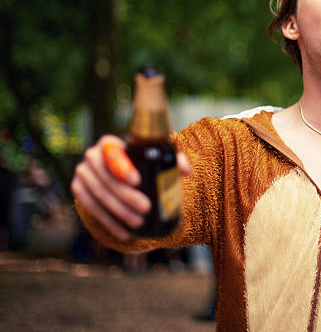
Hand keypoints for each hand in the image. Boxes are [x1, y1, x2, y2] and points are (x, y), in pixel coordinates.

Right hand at [71, 135, 191, 240]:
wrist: (122, 174)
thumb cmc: (143, 163)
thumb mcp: (158, 157)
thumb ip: (174, 160)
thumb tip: (185, 170)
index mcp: (109, 143)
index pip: (111, 152)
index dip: (122, 166)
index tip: (138, 181)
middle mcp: (92, 156)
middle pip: (105, 178)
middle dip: (125, 196)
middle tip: (145, 208)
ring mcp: (82, 174)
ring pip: (97, 195)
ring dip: (118, 211)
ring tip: (138, 222)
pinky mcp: (78, 190)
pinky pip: (90, 208)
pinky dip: (108, 222)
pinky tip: (124, 233)